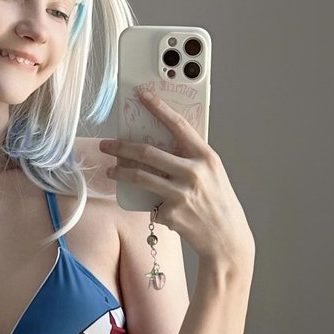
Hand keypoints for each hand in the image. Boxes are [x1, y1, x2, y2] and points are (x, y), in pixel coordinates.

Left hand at [99, 91, 254, 268]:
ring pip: (139, 176)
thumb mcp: (212, 174)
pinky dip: (147, 202)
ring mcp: (180, 194)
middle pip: (147, 152)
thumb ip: (190, 159)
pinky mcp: (170, 213)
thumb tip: (160, 146)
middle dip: (121, 146)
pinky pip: (149, 203)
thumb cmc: (218, 203)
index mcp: (206, 157)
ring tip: (111, 170)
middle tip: (106, 144)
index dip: (158, 108)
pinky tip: (153, 206)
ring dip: (119, 172)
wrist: (226, 238)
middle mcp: (193, 172)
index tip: (142, 96)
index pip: (178, 125)